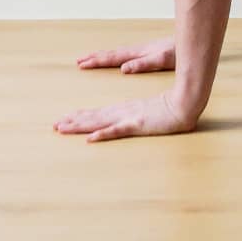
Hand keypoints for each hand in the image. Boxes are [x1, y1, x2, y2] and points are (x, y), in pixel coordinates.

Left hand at [53, 88, 198, 141]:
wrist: (186, 102)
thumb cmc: (171, 108)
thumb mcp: (150, 113)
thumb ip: (138, 115)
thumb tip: (128, 121)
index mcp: (126, 109)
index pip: (99, 113)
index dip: (80, 116)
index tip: (64, 119)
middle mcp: (123, 111)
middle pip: (94, 117)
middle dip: (74, 121)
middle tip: (55, 125)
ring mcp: (129, 117)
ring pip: (99, 122)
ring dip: (80, 125)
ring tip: (63, 128)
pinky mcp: (137, 124)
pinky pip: (117, 130)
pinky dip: (103, 133)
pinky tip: (91, 138)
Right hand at [75, 37, 175, 73]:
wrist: (194, 43)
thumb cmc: (180, 52)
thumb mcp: (163, 60)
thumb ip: (144, 64)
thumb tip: (123, 68)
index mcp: (139, 53)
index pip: (113, 57)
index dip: (97, 61)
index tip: (81, 63)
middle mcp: (139, 51)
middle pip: (113, 54)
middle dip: (95, 58)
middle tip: (78, 61)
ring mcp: (144, 51)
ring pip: (119, 53)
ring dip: (104, 56)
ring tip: (89, 59)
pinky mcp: (150, 53)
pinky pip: (127, 54)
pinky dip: (116, 57)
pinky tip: (116, 61)